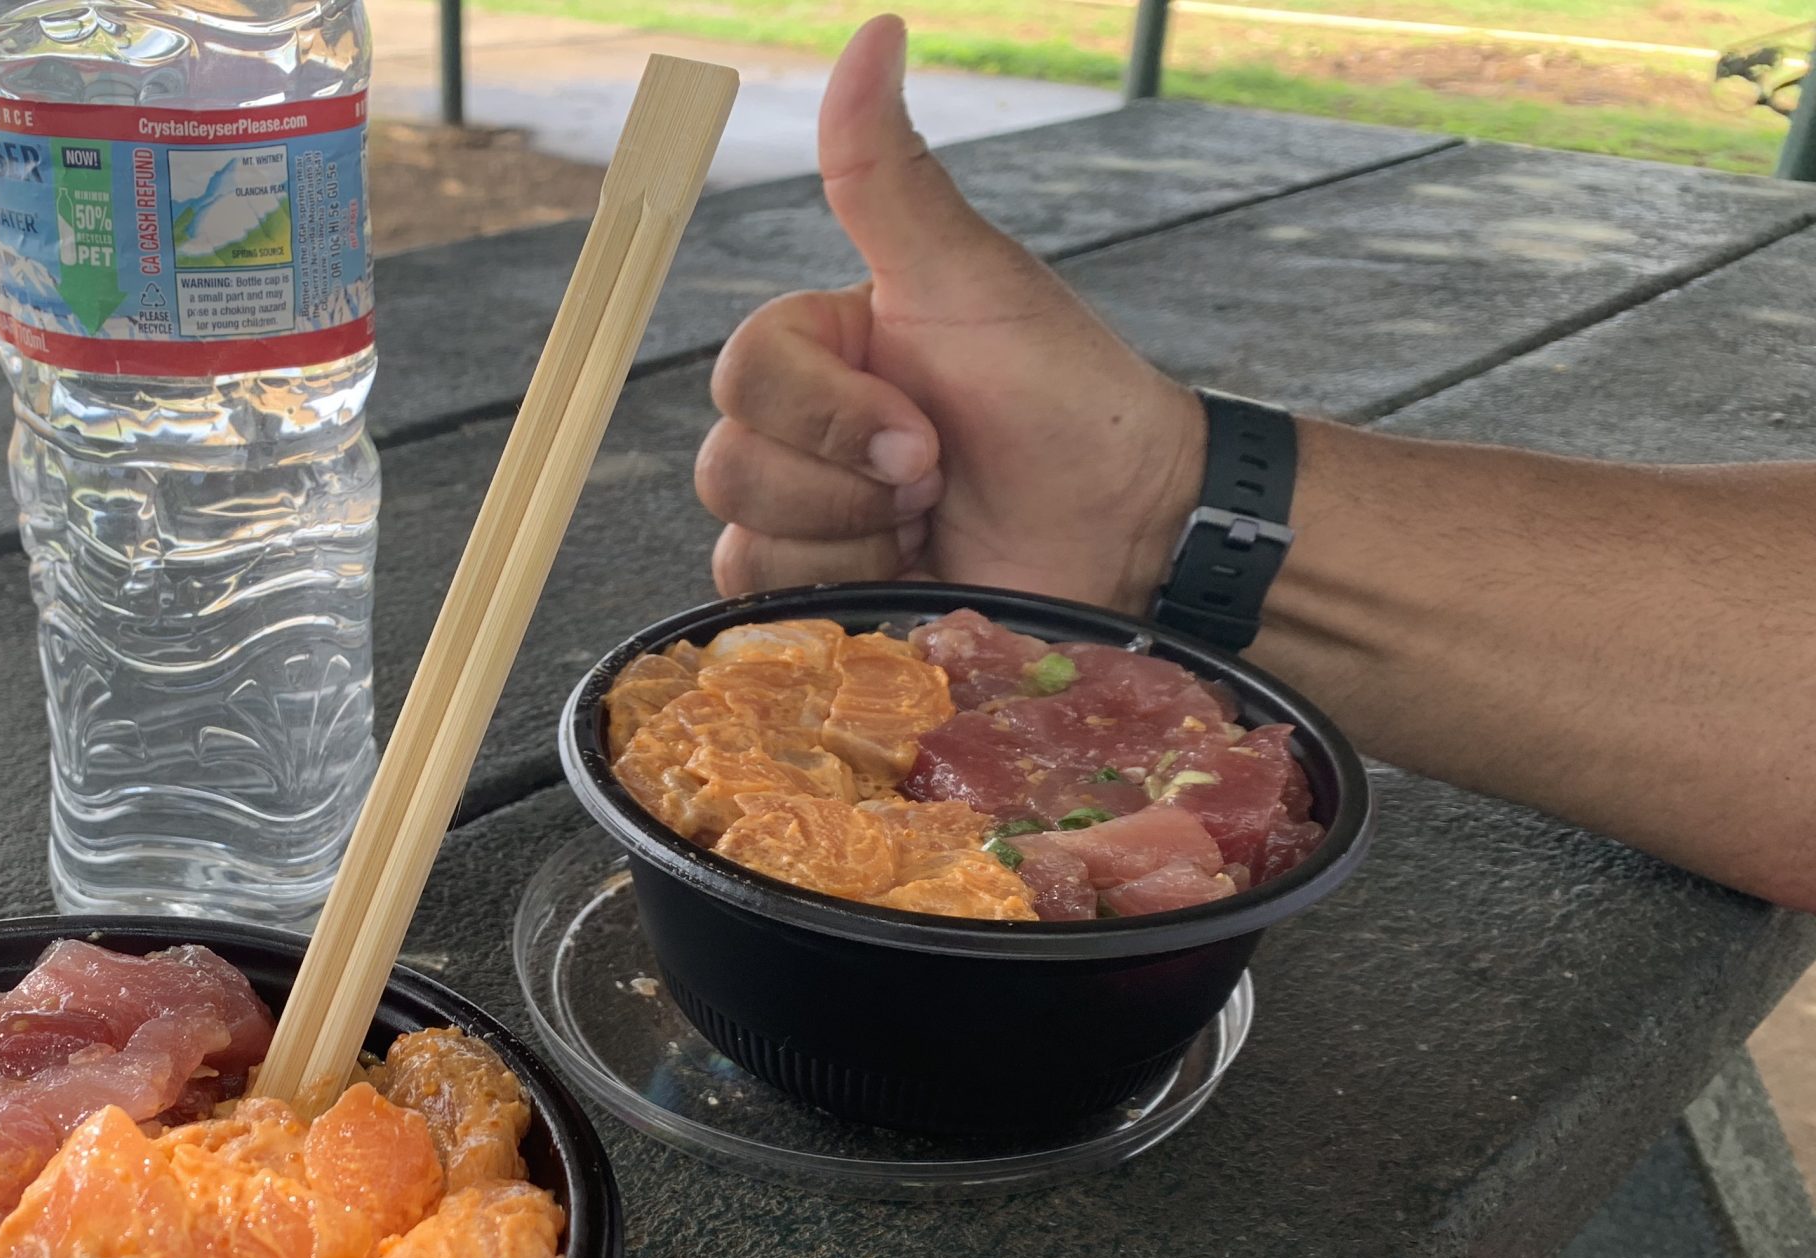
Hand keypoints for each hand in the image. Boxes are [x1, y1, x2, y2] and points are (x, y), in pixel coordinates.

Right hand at [696, 14, 1204, 611]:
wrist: (1129, 525)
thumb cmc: (1066, 396)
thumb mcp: (973, 281)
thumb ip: (890, 175)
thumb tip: (873, 32)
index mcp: (824, 344)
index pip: (742, 376)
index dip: (826, 417)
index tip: (924, 432)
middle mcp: (804, 427)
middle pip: (726, 465)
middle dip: (843, 486)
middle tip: (936, 479)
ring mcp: (811, 514)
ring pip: (744, 540)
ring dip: (850, 542)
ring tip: (930, 527)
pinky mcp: (826, 592)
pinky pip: (766, 602)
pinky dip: (841, 591)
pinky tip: (909, 574)